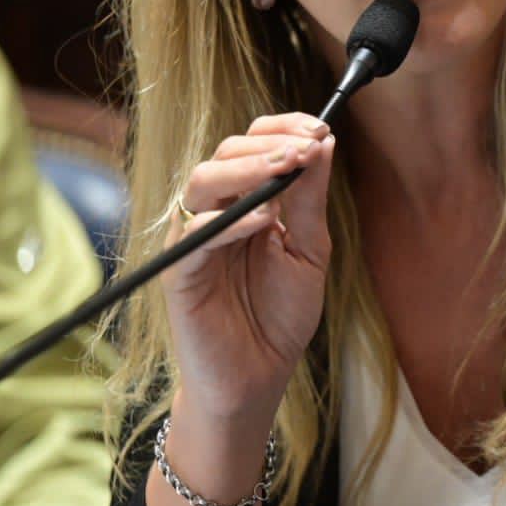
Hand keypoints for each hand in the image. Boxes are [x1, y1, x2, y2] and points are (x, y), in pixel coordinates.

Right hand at [161, 113, 335, 425]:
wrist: (260, 376)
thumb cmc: (281, 315)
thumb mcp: (310, 249)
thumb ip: (312, 199)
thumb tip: (324, 143)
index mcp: (247, 201)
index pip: (252, 144)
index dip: (282, 128)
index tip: (320, 129)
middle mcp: (216, 212)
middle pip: (225, 153)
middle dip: (269, 143)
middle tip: (307, 146)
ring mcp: (195, 240)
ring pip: (202, 182)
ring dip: (248, 168)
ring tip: (288, 167)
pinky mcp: (180, 273)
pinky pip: (196, 236)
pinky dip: (231, 222)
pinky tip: (267, 220)